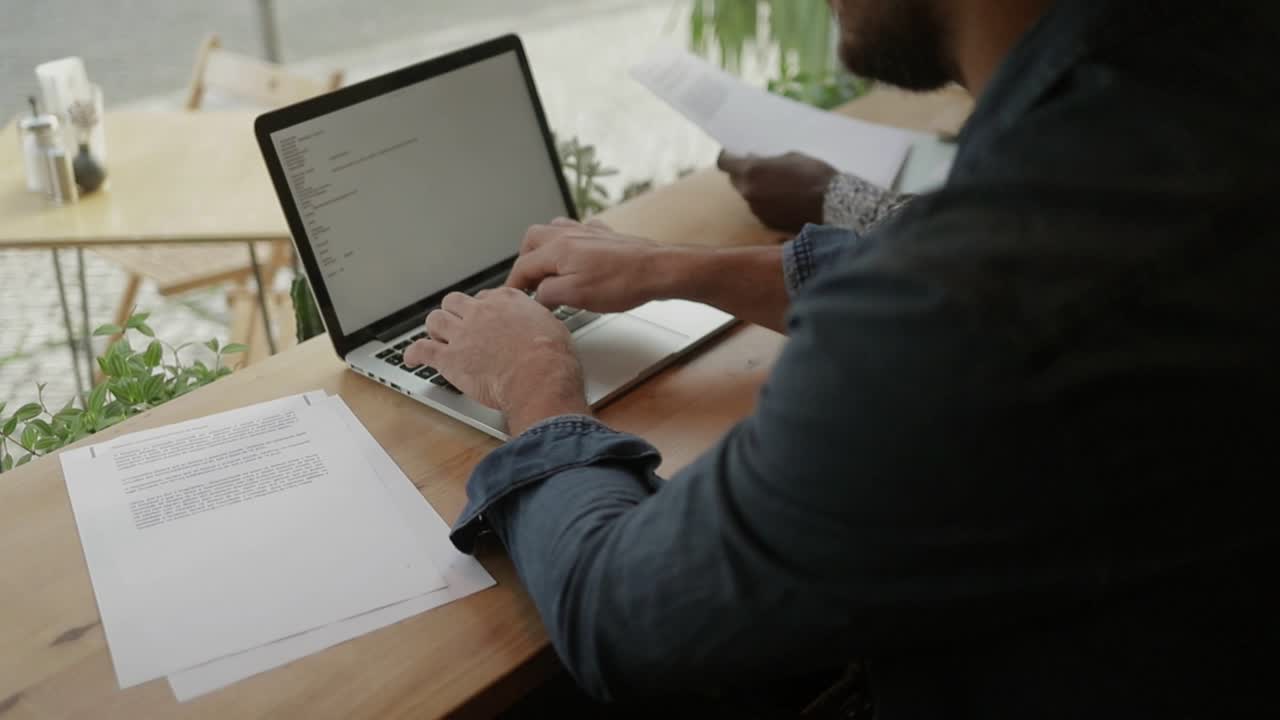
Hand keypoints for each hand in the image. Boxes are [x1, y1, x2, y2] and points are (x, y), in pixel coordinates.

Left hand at [403, 288, 587, 433]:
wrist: (540, 376)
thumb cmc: (551, 357)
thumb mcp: (552, 325)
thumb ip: (536, 320)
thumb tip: (538, 324)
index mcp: (506, 300)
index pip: (485, 296)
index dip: (482, 308)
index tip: (484, 317)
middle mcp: (481, 312)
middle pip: (455, 302)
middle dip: (454, 312)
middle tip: (457, 324)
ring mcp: (463, 334)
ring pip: (435, 320)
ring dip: (435, 329)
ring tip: (437, 338)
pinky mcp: (450, 359)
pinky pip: (422, 350)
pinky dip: (413, 354)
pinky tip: (411, 358)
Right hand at [506, 218, 667, 311]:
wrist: (658, 269)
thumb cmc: (622, 282)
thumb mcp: (576, 296)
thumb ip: (548, 293)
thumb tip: (537, 295)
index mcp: (557, 248)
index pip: (522, 266)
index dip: (514, 286)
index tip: (512, 300)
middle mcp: (568, 234)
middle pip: (532, 240)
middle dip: (525, 261)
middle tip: (529, 283)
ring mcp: (587, 232)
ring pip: (553, 230)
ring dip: (545, 248)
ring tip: (549, 269)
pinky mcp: (604, 236)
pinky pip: (579, 231)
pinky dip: (571, 243)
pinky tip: (578, 256)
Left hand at [716, 150, 837, 232]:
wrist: (833, 205)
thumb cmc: (814, 175)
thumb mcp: (791, 158)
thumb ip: (768, 161)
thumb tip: (754, 160)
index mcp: (751, 172)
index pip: (724, 163)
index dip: (727, 157)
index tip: (732, 153)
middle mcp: (748, 193)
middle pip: (735, 180)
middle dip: (743, 173)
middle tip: (758, 167)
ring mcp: (757, 211)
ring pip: (749, 195)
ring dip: (757, 189)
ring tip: (777, 184)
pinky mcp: (768, 224)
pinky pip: (761, 209)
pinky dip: (767, 203)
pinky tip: (784, 199)